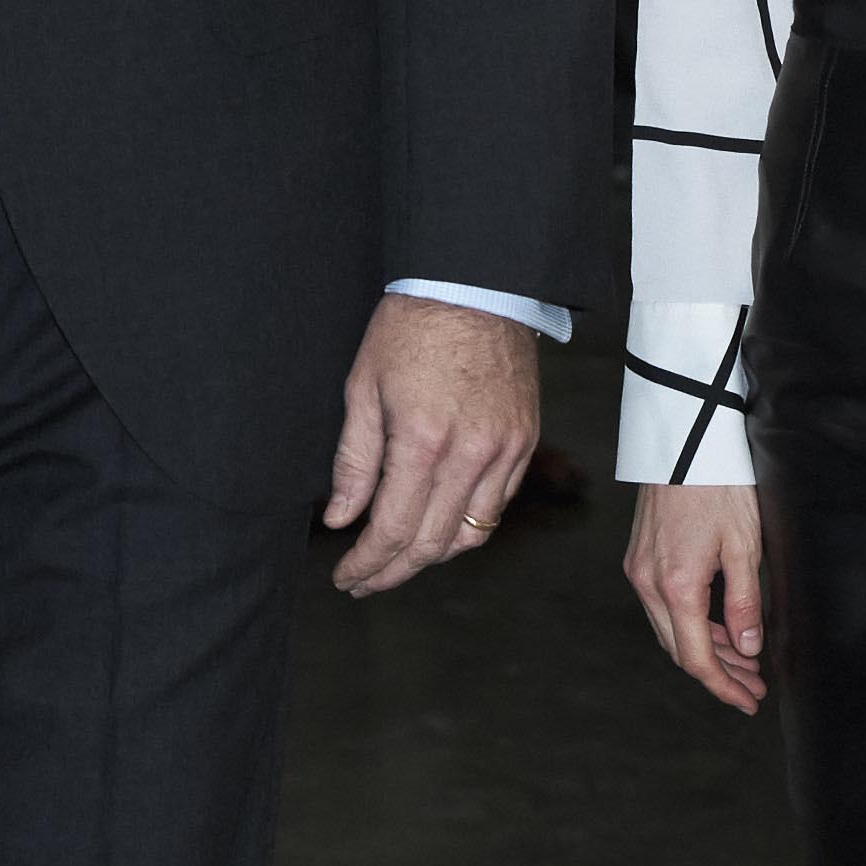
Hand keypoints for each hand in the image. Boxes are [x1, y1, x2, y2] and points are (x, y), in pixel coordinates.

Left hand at [324, 295, 537, 596]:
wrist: (474, 283)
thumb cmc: (412, 326)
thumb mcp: (364, 387)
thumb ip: (354, 461)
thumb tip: (340, 519)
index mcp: (423, 440)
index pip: (393, 529)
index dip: (367, 564)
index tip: (347, 578)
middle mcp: (470, 454)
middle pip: (432, 544)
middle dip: (393, 571)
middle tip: (365, 581)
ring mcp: (505, 449)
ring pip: (472, 535)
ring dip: (432, 556)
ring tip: (400, 558)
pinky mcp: (524, 440)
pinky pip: (498, 504)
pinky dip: (468, 525)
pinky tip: (441, 523)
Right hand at [624, 480, 766, 714]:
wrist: (685, 436)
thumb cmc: (719, 483)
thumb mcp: (744, 545)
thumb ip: (745, 603)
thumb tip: (748, 648)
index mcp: (677, 585)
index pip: (697, 658)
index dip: (724, 687)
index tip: (750, 701)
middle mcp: (648, 582)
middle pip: (680, 649)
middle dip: (719, 672)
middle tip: (754, 685)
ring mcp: (638, 568)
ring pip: (669, 629)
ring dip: (704, 648)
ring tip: (743, 660)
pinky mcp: (639, 555)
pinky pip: (662, 605)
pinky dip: (689, 623)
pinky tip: (716, 626)